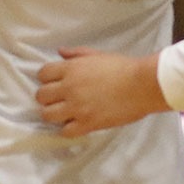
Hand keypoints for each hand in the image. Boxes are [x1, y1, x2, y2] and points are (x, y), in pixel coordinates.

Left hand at [36, 46, 168, 136]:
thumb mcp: (97, 54)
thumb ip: (76, 53)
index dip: (46, 79)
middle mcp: (69, 88)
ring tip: (63, 113)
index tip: (53, 83)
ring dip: (53, 114)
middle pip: (41, 96)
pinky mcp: (87, 123)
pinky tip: (74, 125)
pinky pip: (65, 132)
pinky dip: (67, 129)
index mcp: (71, 69)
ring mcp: (77, 107)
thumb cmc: (123, 67)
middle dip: (47, 97)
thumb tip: (60, 51)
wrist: (142, 85)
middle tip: (57, 99)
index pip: (42, 74)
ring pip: (47, 115)